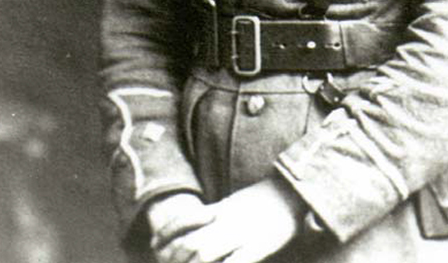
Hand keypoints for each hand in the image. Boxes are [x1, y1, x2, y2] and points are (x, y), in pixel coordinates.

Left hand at [155, 176, 305, 262]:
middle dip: (175, 257)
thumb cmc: (265, 200)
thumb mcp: (235, 202)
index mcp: (220, 209)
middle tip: (166, 261)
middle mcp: (226, 221)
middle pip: (190, 242)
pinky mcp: (257, 247)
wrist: (292, 192)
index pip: (184, 220)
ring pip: (205, 253)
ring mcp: (241, 234)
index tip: (155, 243)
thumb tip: (197, 224)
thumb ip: (216, 214)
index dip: (166, 233)